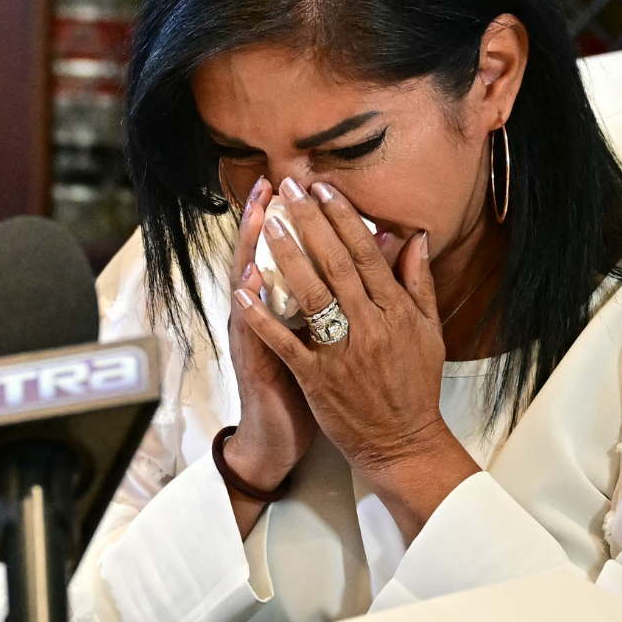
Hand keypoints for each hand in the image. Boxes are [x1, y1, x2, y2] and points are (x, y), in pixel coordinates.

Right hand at [219, 179, 318, 536]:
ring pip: (248, 287)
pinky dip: (248, 307)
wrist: (278, 439)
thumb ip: (343, 296)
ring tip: (259, 217)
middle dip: (267, 219)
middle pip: (261, 256)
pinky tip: (247, 284)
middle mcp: (263, 314)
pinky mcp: (254, 363)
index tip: (297, 182)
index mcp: (285, 305)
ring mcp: (253, 337)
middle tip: (271, 182)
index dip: (290, 217)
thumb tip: (375, 253)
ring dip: (251, 251)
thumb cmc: (308, 387)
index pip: (285, 251)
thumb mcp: (323, 338)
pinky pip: (249, 332)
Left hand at [233, 178, 477, 539]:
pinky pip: (286, 342)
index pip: (367, 254)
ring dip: (286, 257)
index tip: (324, 189)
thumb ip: (419, 282)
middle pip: (337, 264)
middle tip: (289, 188)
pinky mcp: (318, 379)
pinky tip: (244, 291)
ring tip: (265, 224)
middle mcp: (371, 327)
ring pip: (311, 295)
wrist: (404, 444)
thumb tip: (415, 236)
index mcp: (397, 312)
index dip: (343, 218)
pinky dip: (264, 316)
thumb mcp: (427, 332)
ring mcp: (344, 353)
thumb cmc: (414, 386)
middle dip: (311, 223)